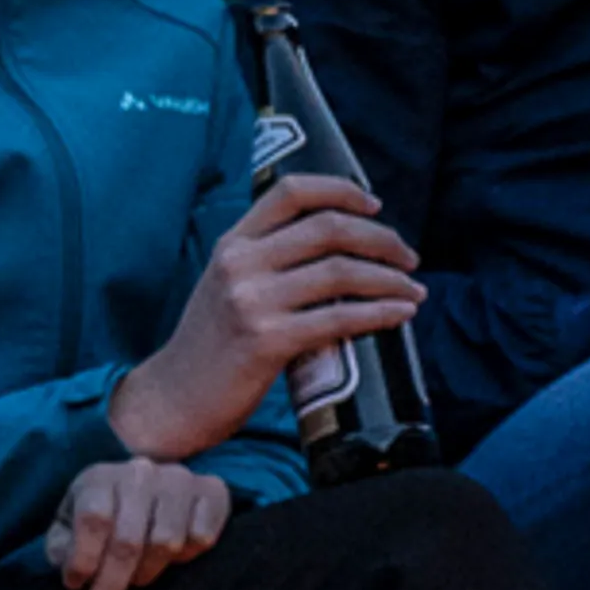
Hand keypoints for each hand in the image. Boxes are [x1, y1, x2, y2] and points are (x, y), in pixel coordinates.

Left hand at [44, 461, 233, 589]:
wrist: (151, 483)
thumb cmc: (105, 512)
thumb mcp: (70, 522)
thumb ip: (62, 543)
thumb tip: (67, 564)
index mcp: (100, 477)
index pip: (93, 520)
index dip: (84, 559)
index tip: (74, 586)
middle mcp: (141, 473)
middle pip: (128, 540)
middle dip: (110, 585)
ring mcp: (179, 479)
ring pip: (166, 542)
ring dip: (149, 571)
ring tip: (138, 577)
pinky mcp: (213, 490)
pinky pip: (202, 537)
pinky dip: (187, 557)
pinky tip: (173, 557)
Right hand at [110, 176, 422, 460]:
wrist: (174, 398)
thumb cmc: (214, 343)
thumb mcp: (229, 284)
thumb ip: (270, 258)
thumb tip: (344, 245)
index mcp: (233, 242)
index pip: (291, 191)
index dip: (342, 191)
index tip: (376, 206)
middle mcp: (240, 263)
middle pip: (329, 228)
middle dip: (382, 240)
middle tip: (409, 259)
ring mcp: (251, 301)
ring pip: (341, 272)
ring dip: (390, 279)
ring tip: (414, 291)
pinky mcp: (266, 341)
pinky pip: (339, 319)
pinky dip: (380, 313)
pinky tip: (401, 314)